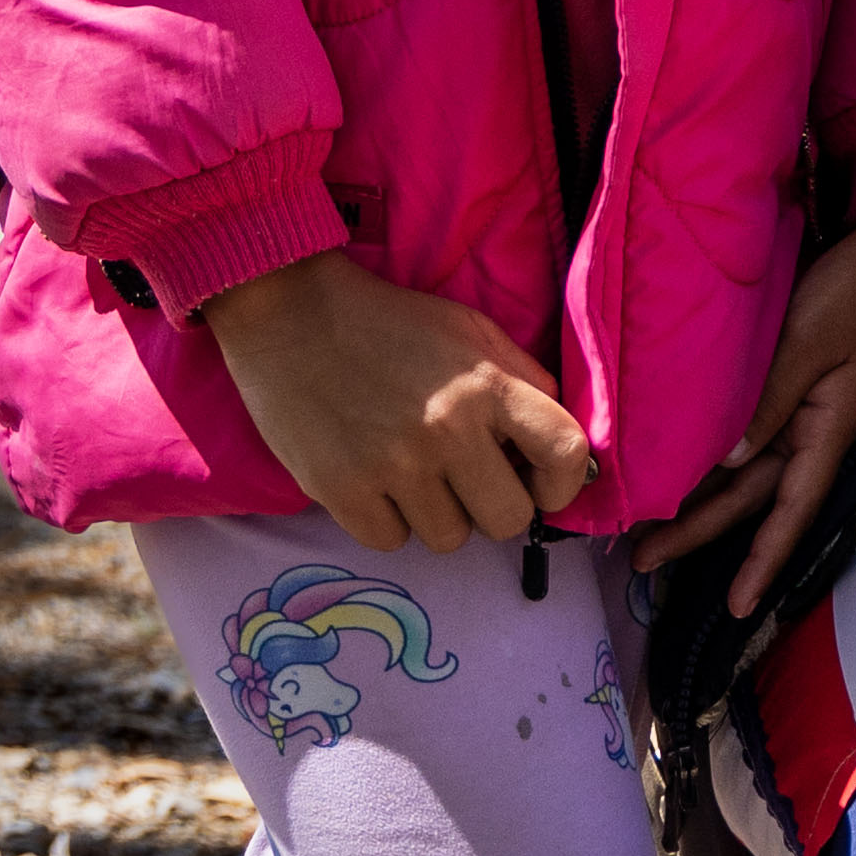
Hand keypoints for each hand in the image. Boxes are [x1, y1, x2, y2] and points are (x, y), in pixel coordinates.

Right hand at [204, 250, 595, 552]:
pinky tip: (375, 482)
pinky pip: (390, 542)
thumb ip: (520, 381)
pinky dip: (387, 520)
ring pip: (450, 539)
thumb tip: (561, 444)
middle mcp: (447, 429)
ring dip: (439, 514)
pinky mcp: (341, 490)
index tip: (544, 486)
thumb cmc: (390, 323)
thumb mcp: (470, 331)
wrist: (291, 312)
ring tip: (414, 473)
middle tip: (470, 481)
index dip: (564, 484)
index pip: (565, 452)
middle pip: (508, 520)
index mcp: (488, 384)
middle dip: (496, 506)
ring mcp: (393, 464)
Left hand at [634, 203, 855, 612]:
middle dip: (697, 532)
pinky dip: (709, 448)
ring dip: (696, 496)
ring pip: (740, 466)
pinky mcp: (790, 375)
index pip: (790, 512)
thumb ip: (770, 399)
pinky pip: (743, 424)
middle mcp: (812, 427)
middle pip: (750, 496)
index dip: (762, 561)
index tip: (736, 609)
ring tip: (643, 520)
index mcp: (828, 429)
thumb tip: (728, 462)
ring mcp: (802, 403)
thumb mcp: (813, 340)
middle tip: (637, 561)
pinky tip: (678, 456)